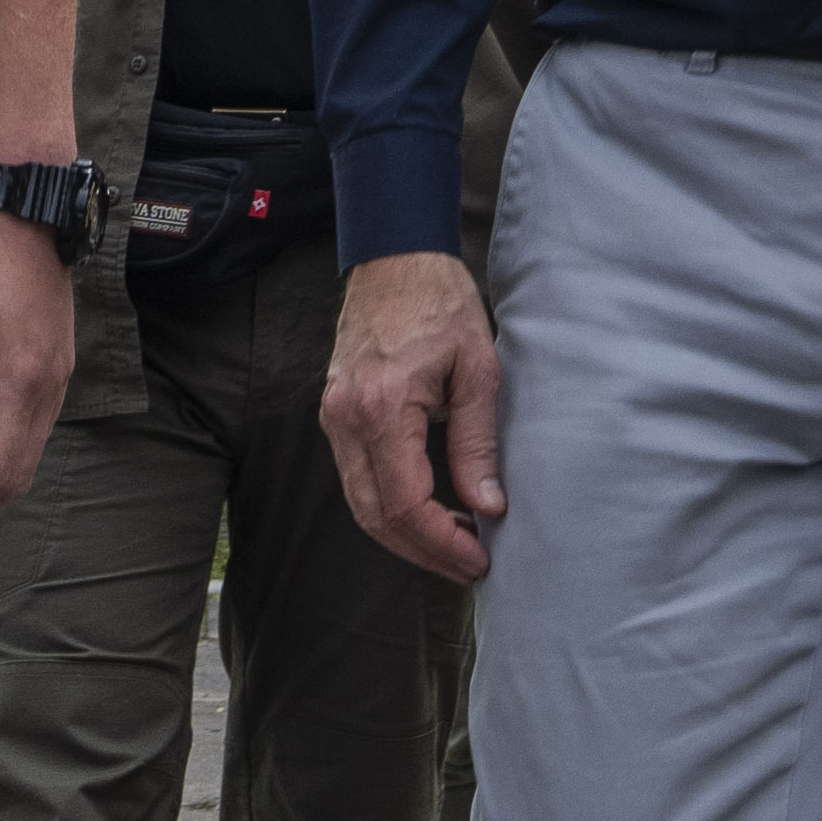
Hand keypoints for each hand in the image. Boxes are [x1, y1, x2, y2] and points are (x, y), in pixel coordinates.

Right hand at [323, 244, 510, 582]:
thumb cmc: (441, 303)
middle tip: (470, 563)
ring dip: (406, 535)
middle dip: (424, 551)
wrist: (395, 257)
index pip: (405, 504)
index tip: (479, 556)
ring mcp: (334, 417)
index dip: (442, 543)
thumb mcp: (478, 370)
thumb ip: (478, 443)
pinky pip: (357, 478)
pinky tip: (430, 508)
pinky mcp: (335, 413)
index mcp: (383, 408)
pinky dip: (389, 506)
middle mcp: (347, 419)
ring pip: (361, 504)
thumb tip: (487, 506)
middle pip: (376, 517)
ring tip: (456, 542)